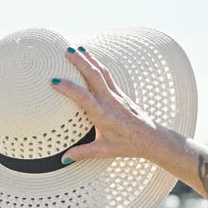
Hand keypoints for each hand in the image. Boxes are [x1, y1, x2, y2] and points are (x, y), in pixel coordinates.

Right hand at [51, 47, 163, 163]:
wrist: (152, 138)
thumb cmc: (128, 145)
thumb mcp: (104, 151)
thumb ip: (82, 153)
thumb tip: (63, 159)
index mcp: (103, 115)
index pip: (84, 98)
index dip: (69, 88)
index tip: (55, 81)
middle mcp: (110, 101)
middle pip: (94, 76)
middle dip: (80, 62)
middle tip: (66, 51)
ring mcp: (117, 95)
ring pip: (102, 72)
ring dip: (89, 59)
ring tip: (76, 49)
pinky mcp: (121, 93)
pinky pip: (107, 75)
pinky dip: (97, 65)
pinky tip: (91, 59)